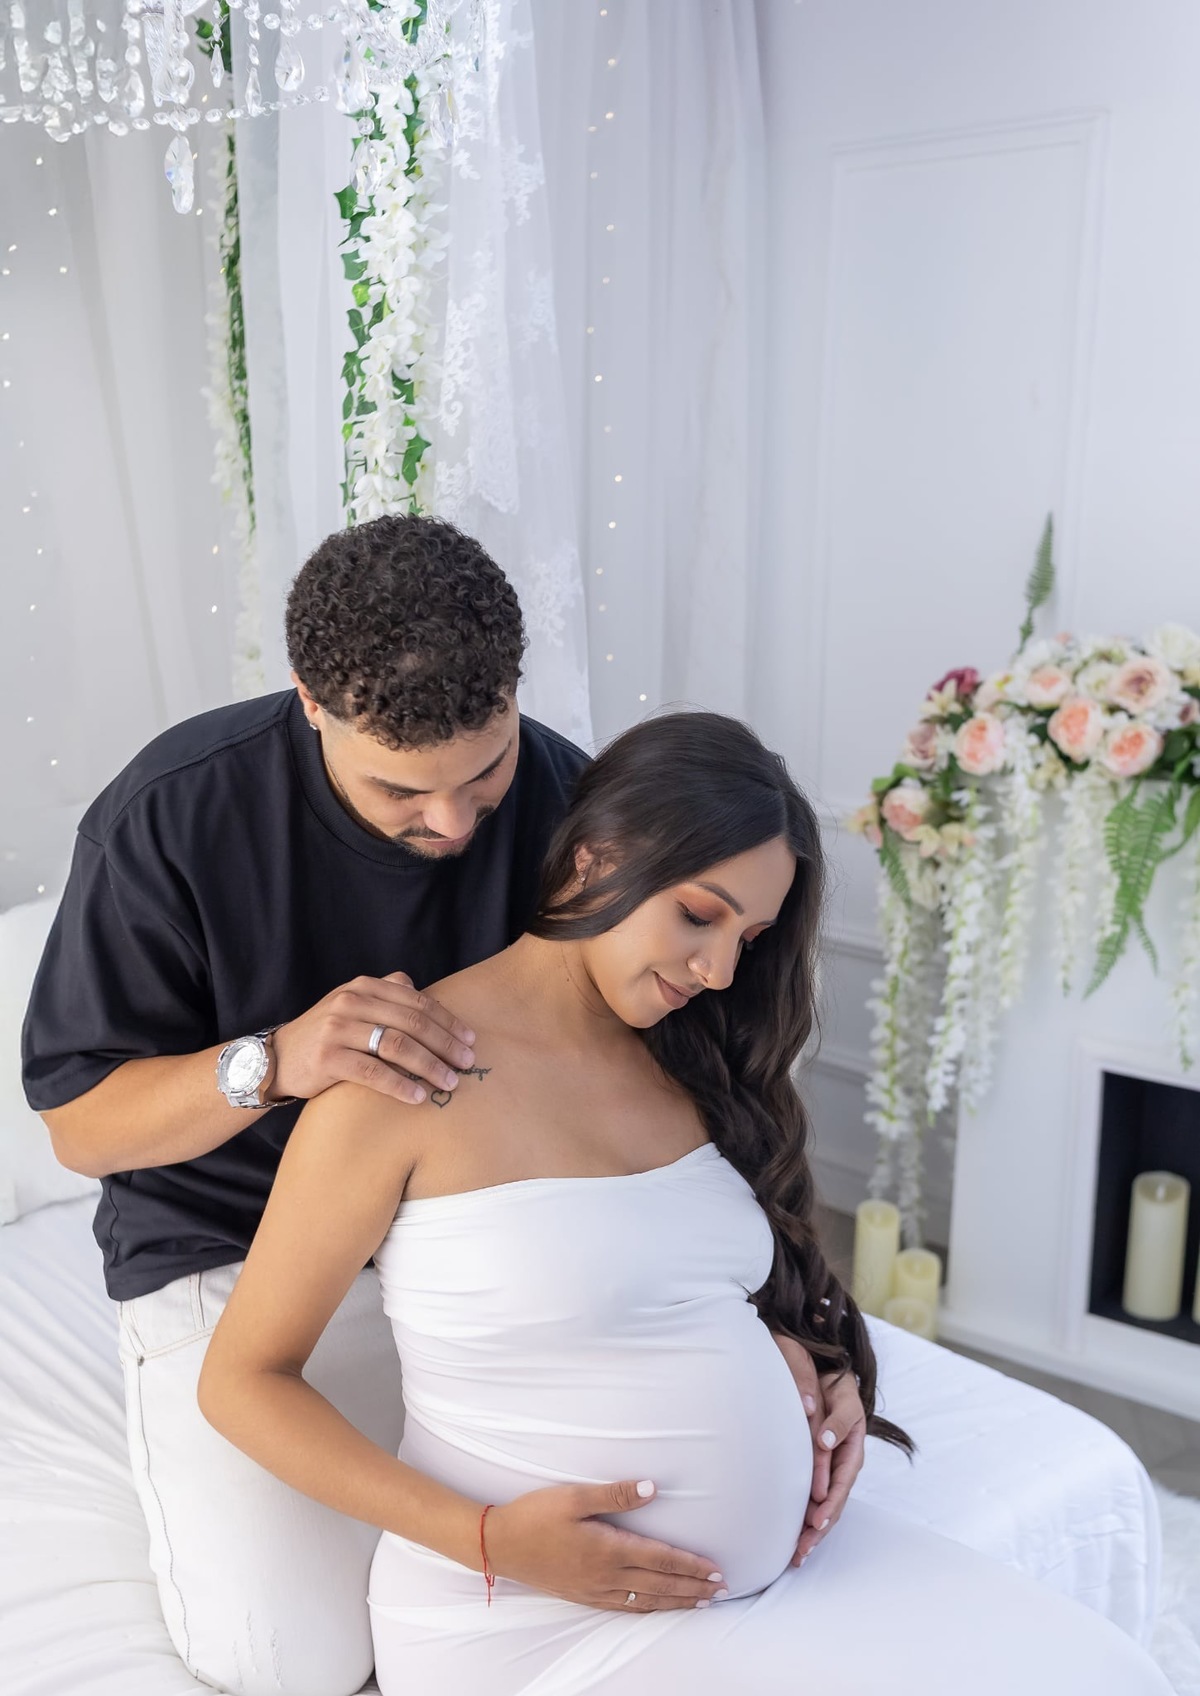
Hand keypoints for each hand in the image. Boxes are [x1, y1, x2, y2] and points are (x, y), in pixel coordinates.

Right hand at [270, 972, 476, 1106]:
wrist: (278, 1058)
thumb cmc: (326, 1035)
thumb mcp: (353, 1006)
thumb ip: (385, 995)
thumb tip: (423, 993)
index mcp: (364, 987)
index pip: (417, 1002)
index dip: (448, 1021)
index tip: (470, 1040)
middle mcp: (351, 1001)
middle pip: (412, 1023)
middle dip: (445, 1044)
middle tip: (467, 1063)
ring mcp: (338, 1028)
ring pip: (397, 1046)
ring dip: (429, 1066)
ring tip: (450, 1082)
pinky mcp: (327, 1057)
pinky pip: (374, 1072)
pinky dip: (401, 1085)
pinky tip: (418, 1097)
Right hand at [484, 1480, 727, 1612]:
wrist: (500, 1544)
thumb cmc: (535, 1515)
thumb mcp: (574, 1496)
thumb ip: (615, 1494)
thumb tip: (653, 1488)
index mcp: (607, 1549)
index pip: (660, 1558)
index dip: (690, 1565)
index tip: (715, 1569)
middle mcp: (606, 1575)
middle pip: (659, 1584)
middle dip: (692, 1587)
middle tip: (721, 1590)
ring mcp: (594, 1590)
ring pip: (645, 1600)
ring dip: (676, 1601)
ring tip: (700, 1602)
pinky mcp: (583, 1595)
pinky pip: (624, 1608)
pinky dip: (648, 1609)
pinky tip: (656, 1607)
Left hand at [770, 1333, 866, 1564]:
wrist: (825, 1371)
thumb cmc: (834, 1383)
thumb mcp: (842, 1396)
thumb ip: (836, 1418)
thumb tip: (825, 1441)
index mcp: (851, 1445)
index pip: (842, 1481)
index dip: (830, 1503)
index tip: (817, 1521)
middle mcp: (842, 1460)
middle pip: (833, 1501)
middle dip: (820, 1528)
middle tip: (803, 1550)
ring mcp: (829, 1466)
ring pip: (823, 1504)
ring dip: (813, 1531)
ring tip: (797, 1554)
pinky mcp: (816, 1467)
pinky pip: (814, 1496)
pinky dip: (805, 1517)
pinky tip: (794, 1537)